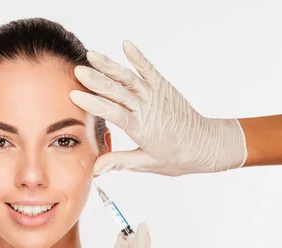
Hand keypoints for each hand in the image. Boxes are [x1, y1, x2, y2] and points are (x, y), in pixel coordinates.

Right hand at [70, 40, 246, 176]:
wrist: (205, 144)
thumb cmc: (176, 157)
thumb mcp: (146, 164)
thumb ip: (119, 162)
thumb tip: (95, 169)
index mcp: (140, 128)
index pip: (113, 113)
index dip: (94, 103)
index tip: (75, 95)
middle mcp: (146, 108)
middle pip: (117, 91)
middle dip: (96, 80)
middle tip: (77, 71)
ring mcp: (154, 95)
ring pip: (128, 77)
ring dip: (109, 65)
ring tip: (91, 55)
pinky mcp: (162, 86)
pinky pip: (147, 69)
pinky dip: (137, 56)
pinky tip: (126, 44)